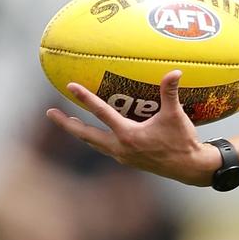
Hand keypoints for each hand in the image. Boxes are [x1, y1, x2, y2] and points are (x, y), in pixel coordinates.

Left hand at [46, 70, 221, 186]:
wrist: (188, 168)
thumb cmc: (182, 141)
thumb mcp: (176, 115)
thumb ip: (170, 92)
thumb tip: (175, 71)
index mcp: (128, 135)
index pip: (101, 113)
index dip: (85, 98)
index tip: (70, 87)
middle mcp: (120, 147)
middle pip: (86, 134)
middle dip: (67, 124)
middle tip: (50, 112)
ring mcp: (122, 156)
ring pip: (93, 143)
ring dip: (80, 132)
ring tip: (69, 122)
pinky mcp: (128, 160)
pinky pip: (105, 148)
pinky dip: (95, 139)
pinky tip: (97, 135)